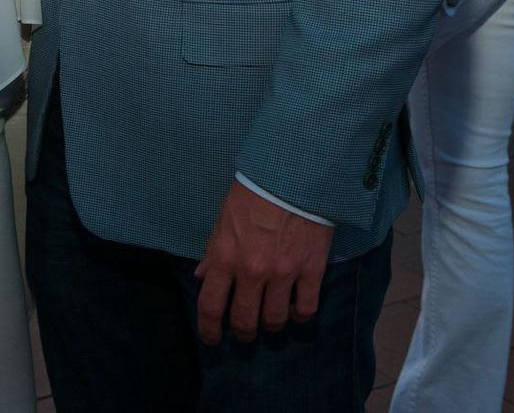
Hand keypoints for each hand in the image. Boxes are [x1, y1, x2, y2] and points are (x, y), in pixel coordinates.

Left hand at [195, 181, 332, 343]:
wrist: (294, 175)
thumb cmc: (253, 193)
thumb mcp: (224, 218)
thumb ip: (213, 251)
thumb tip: (201, 277)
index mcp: (225, 256)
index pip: (210, 306)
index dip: (209, 329)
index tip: (212, 338)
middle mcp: (252, 271)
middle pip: (245, 321)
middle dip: (243, 332)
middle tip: (245, 332)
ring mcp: (283, 273)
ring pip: (275, 321)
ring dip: (271, 325)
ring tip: (271, 319)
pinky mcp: (311, 271)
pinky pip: (306, 309)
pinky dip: (299, 316)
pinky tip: (295, 310)